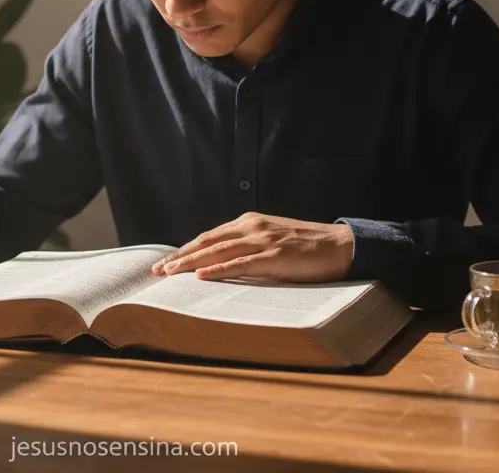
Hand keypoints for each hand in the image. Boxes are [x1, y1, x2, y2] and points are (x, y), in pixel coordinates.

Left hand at [150, 212, 353, 281]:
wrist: (340, 245)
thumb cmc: (306, 247)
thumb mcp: (271, 240)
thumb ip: (247, 247)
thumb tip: (220, 264)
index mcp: (248, 222)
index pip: (208, 237)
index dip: (185, 250)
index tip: (166, 263)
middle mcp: (251, 227)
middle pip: (206, 242)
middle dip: (180, 257)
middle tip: (157, 271)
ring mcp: (262, 240)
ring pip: (218, 252)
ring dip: (191, 264)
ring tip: (170, 274)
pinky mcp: (275, 256)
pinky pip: (241, 263)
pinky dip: (219, 270)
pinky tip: (203, 276)